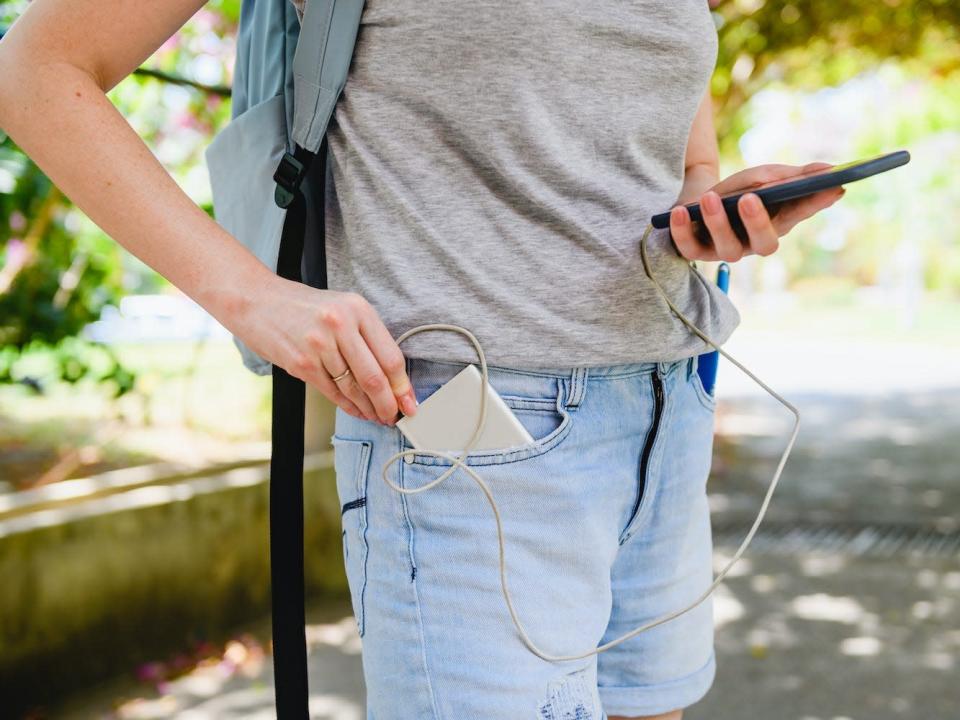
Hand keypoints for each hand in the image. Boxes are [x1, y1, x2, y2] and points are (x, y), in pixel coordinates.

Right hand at [236, 277, 417, 424]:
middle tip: (395, 417)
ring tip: (377, 417)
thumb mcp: (342, 308)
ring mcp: (319, 345)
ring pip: (353, 389)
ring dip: (368, 409)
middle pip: (374, 378)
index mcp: (358, 309)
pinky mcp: (301, 364)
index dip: (403, 386)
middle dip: (389, 405)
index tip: (410, 402)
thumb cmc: (304, 308)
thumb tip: (393, 378)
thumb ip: (367, 337)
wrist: (257, 302)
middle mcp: (340, 325)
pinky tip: (358, 411)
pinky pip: (332, 392)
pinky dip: (348, 406)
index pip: (390, 356)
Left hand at [668, 162, 845, 262]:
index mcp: (778, 223)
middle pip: (765, 244)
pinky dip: (682, 231)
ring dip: (718, 223)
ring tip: (709, 198)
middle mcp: (755, 242)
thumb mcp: (762, 177)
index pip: (800, 214)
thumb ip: (791, 176)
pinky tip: (679, 212)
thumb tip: (829, 169)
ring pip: (728, 248)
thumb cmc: (736, 191)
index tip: (832, 187)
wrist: (696, 200)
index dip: (815, 204)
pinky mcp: (697, 252)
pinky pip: (689, 249)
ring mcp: (726, 250)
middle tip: (750, 198)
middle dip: (758, 222)